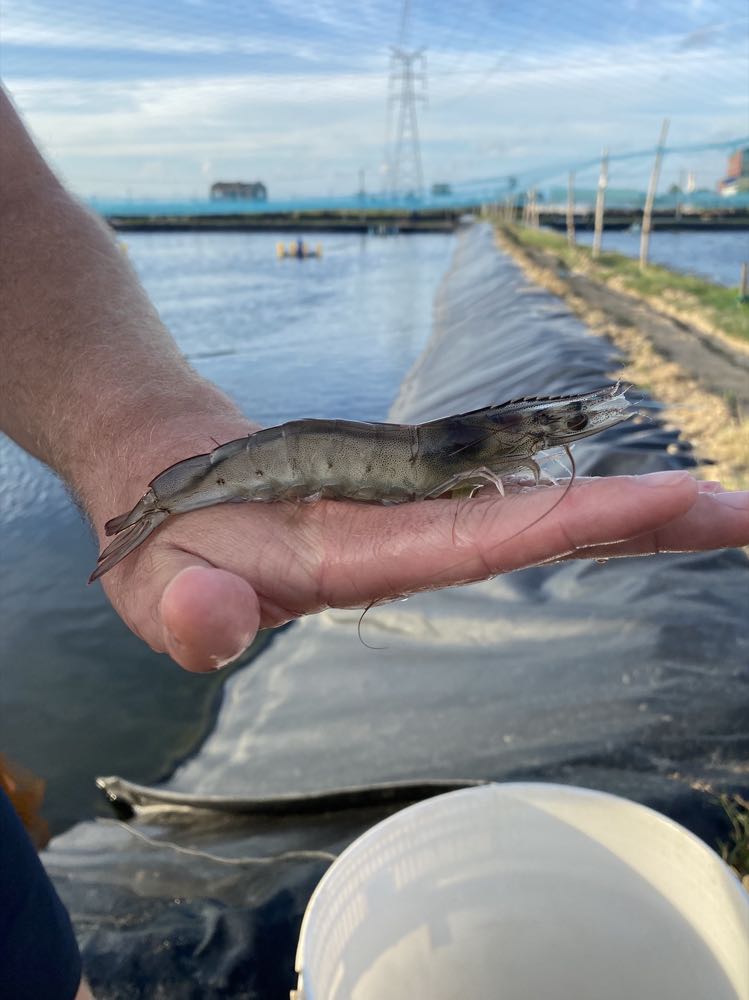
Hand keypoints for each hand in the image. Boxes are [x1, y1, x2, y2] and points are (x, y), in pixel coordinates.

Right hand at [87, 431, 748, 670]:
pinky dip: (556, 478)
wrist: (171, 496)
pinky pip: (492, 479)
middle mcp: (407, 542)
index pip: (487, 545)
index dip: (576, 522)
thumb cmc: (170, 556)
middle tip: (743, 511)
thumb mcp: (163, 590)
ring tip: (712, 494)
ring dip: (620, 502)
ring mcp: (409, 513)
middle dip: (641, 523)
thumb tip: (210, 622)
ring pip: (527, 503)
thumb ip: (188, 613)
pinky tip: (613, 484)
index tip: (671, 501)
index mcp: (364, 567)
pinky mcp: (399, 486)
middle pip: (538, 529)